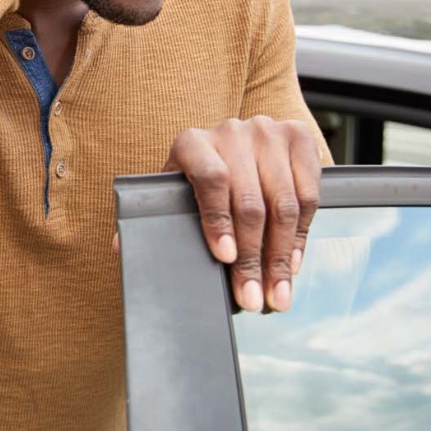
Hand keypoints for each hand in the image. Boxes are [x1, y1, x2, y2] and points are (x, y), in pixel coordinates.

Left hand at [164, 116, 320, 312]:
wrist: (233, 139)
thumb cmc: (197, 173)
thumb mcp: (173, 188)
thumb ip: (154, 215)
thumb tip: (121, 248)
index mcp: (192, 143)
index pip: (210, 180)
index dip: (218, 220)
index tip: (224, 257)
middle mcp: (231, 132)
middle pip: (249, 202)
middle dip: (252, 258)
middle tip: (252, 298)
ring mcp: (268, 133)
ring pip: (283, 203)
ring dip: (280, 256)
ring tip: (276, 293)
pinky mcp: (300, 138)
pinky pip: (309, 195)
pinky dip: (301, 234)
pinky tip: (292, 263)